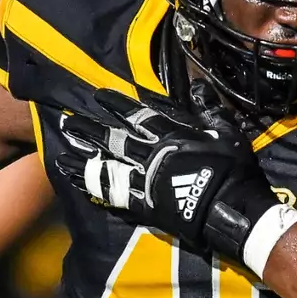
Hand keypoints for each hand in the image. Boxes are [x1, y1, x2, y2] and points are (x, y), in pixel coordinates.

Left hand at [55, 87, 280, 261]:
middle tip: (68, 122)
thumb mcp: (228, 133)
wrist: (232, 210)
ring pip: (107, 169)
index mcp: (172, 137)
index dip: (117, 105)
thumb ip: (211, 111)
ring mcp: (146, 183)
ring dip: (85, 161)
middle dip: (91, 131)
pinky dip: (96, 190)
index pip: (139, 116)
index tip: (98, 96)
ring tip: (63, 155)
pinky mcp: (146, 206)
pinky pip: (115, 197)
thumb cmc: (234, 171)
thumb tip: (200, 87)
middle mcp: (153, 157)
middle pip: (115, 141)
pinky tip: (80, 185)